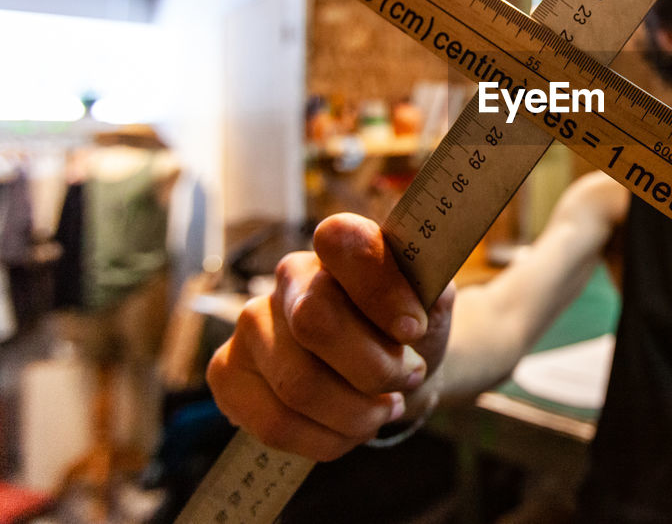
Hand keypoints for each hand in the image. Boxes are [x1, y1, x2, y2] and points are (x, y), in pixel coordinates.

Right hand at [208, 214, 454, 459]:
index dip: (380, 289)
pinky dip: (325, 440)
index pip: (342, 242)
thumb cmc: (411, 330)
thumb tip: (412, 320)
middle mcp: (289, 276)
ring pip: (298, 386)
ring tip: (383, 409)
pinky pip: (273, 424)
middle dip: (375, 369)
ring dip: (357, 414)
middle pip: (315, 322)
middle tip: (408, 378)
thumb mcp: (434, 304)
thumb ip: (430, 296)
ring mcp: (251, 324)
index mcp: (339, 247)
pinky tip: (350, 428)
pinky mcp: (227, 373)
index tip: (414, 330)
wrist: (391, 369)